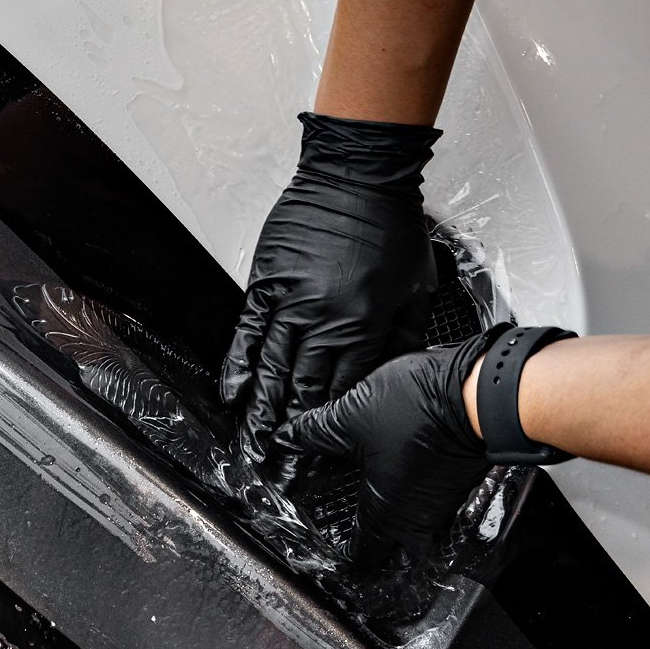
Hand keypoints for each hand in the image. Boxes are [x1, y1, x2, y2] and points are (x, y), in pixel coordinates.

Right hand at [221, 113, 443, 457]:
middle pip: (302, 392)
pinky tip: (234, 392)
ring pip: (272, 370)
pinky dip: (239, 364)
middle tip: (278, 472)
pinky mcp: (265, 284)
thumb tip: (392, 378)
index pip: (342, 392)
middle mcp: (322, 321)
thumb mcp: (415, 288)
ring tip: (252, 448)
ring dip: (261, 414)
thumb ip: (401, 339)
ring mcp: (289, 303)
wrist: (356, 176)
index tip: (316, 461)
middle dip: (290, 438)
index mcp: (363, 326)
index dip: (327, 430)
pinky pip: (248, 332)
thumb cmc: (389, 225)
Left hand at [275, 328, 495, 560]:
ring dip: (392, 517)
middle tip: (345, 531)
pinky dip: (411, 494)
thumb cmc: (420, 410)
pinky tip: (395, 472)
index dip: (339, 559)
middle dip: (370, 546)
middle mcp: (418, 519)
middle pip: (391, 549)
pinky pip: (429, 500)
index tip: (322, 553)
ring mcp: (444, 502)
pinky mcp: (458, 479)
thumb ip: (312, 433)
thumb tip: (284, 437)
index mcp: (386, 516)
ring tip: (364, 498)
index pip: (361, 557)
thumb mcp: (347, 418)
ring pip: (413, 524)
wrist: (485, 390)